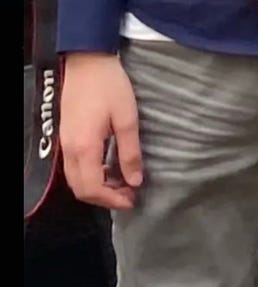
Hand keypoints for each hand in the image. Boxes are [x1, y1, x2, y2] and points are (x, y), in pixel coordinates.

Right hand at [60, 53, 142, 208]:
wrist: (87, 58)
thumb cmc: (109, 85)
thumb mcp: (127, 120)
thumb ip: (130, 154)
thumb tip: (135, 181)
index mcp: (85, 147)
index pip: (93, 188)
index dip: (112, 201)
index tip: (131, 200)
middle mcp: (70, 149)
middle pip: (81, 190)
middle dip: (104, 199)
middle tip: (127, 195)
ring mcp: (65, 143)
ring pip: (76, 181)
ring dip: (97, 188)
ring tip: (120, 183)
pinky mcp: (66, 136)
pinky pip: (74, 168)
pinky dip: (91, 176)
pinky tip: (108, 169)